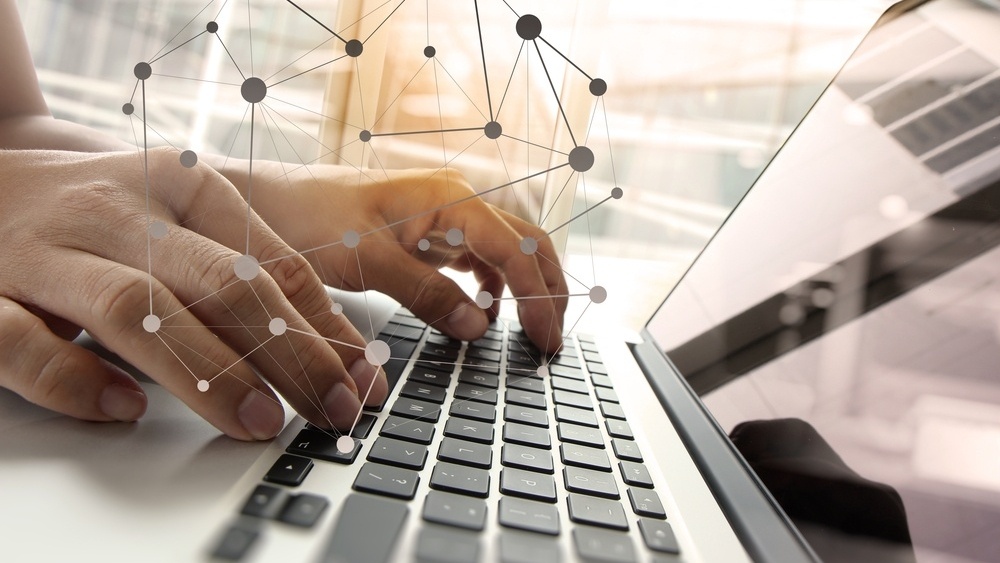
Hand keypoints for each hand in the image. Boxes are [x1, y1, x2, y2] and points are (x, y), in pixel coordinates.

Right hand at [0, 148, 386, 439]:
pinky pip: (22, 341)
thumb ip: (248, 275)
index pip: (268, 259)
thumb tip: (338, 347)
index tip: (359, 380)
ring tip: (255, 421)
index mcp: (177, 183)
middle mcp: (116, 208)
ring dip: (205, 371)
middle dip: (285, 352)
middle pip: (217, 281)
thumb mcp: (178, 222)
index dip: (322, 325)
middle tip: (327, 410)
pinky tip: (123, 408)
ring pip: (134, 307)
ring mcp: (45, 249)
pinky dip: (74, 380)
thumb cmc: (100, 216)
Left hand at [251, 165, 568, 352]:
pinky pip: (478, 257)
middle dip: (548, 290)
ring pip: (507, 250)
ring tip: (533, 331)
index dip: (538, 298)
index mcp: (449, 198)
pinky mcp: (429, 232)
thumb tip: (478, 327)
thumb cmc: (308, 217)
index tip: (546, 341)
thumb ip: (426, 293)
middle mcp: (456, 201)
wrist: (267, 200)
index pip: (516, 250)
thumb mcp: (366, 261)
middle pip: (526, 244)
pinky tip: (487, 311)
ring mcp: (445, 215)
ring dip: (526, 288)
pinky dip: (494, 286)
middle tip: (552, 341)